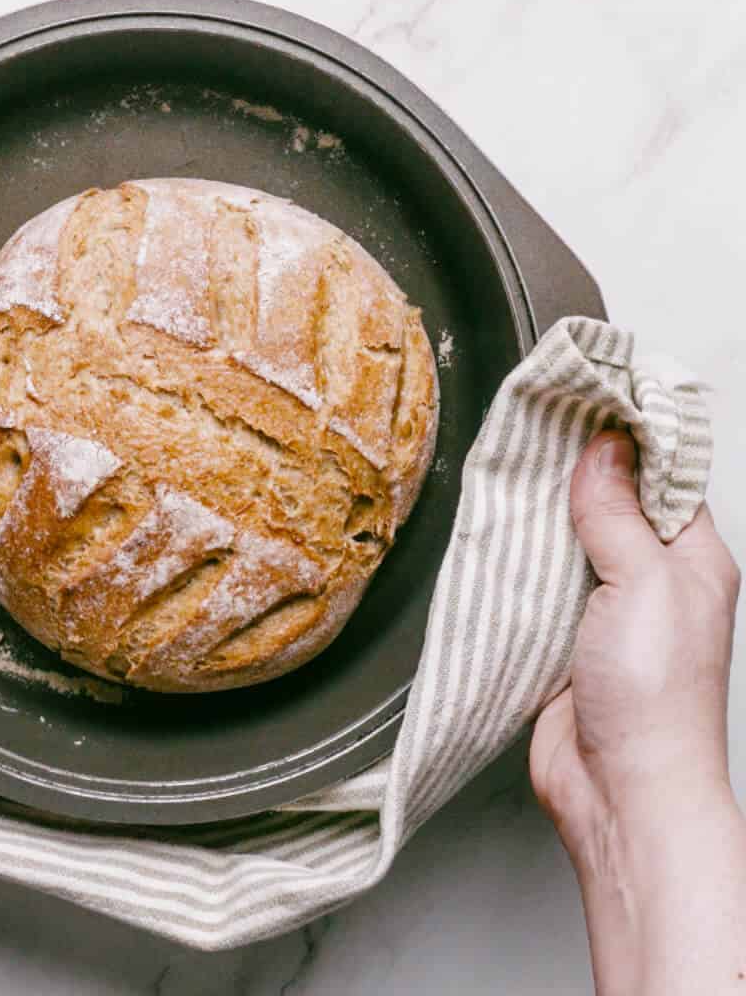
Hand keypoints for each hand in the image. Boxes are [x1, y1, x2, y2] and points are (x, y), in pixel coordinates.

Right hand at [531, 430, 745, 994]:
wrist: (619, 790)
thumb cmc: (655, 698)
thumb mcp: (644, 583)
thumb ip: (617, 513)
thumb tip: (604, 448)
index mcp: (693, 559)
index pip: (661, 475)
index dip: (625, 433)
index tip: (584, 395)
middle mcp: (652, 578)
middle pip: (609, 501)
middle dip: (572, 467)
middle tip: (531, 425)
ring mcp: (606, 607)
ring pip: (569, 538)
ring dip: (540, 511)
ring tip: (504, 467)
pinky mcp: (563, 634)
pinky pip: (538, 579)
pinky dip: (517, 555)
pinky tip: (493, 531)